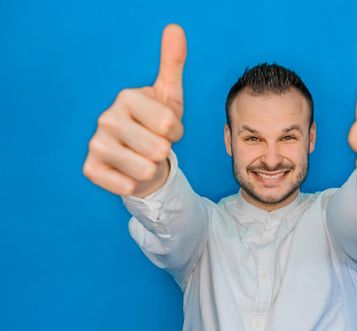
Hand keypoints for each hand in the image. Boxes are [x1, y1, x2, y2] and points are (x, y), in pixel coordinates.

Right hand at [83, 24, 186, 196]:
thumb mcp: (170, 95)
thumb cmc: (158, 125)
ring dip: (151, 169)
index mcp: (127, 97)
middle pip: (159, 148)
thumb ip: (172, 63)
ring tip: (143, 157)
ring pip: (145, 169)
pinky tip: (129, 173)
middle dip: (164, 152)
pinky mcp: (90, 169)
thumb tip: (175, 28)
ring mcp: (96, 144)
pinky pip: (126, 186)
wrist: (142, 157)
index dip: (176, 132)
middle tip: (154, 145)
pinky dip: (135, 184)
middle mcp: (106, 117)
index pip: (170, 124)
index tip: (167, 129)